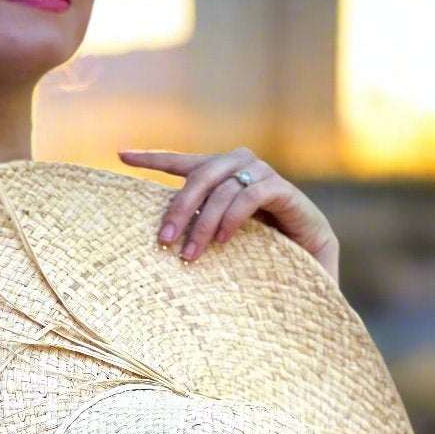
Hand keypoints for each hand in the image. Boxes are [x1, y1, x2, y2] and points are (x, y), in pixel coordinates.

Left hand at [118, 146, 339, 283]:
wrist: (313, 278)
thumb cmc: (262, 266)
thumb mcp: (220, 249)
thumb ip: (197, 232)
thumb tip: (159, 237)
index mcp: (225, 179)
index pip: (185, 163)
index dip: (155, 158)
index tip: (121, 155)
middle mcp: (245, 169)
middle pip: (202, 174)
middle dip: (179, 206)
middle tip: (164, 239)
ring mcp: (268, 178)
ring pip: (225, 186)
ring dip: (204, 221)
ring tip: (191, 255)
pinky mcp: (289, 194)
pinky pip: (254, 193)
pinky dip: (234, 215)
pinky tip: (223, 240)